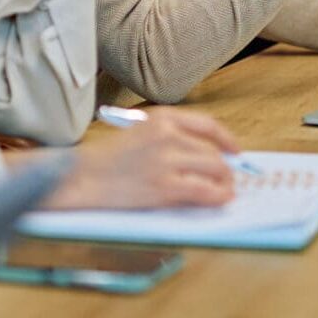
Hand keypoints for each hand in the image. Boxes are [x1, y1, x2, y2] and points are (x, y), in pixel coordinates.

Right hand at [46, 109, 238, 209]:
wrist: (82, 177)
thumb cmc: (107, 159)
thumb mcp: (139, 132)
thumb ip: (170, 137)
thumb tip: (207, 155)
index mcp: (161, 118)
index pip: (207, 125)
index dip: (226, 140)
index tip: (235, 151)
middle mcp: (166, 134)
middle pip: (212, 150)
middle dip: (226, 167)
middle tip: (230, 178)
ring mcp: (166, 160)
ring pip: (214, 168)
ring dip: (225, 181)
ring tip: (226, 190)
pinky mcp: (164, 186)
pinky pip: (204, 190)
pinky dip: (218, 195)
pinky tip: (221, 198)